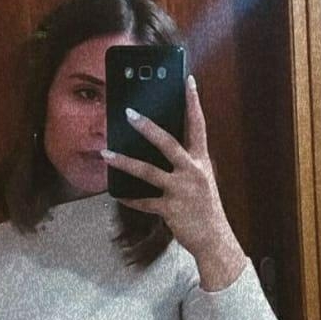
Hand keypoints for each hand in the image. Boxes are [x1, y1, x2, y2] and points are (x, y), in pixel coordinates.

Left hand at [100, 75, 229, 258]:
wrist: (214, 239)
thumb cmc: (204, 207)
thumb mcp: (200, 179)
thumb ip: (185, 161)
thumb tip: (159, 144)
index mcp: (201, 161)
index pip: (198, 125)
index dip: (194, 102)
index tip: (188, 80)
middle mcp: (193, 172)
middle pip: (168, 143)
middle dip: (148, 127)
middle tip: (128, 112)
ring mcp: (181, 191)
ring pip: (148, 172)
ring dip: (125, 161)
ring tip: (106, 153)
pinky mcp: (171, 209)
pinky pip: (144, 202)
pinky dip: (129, 198)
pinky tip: (116, 193)